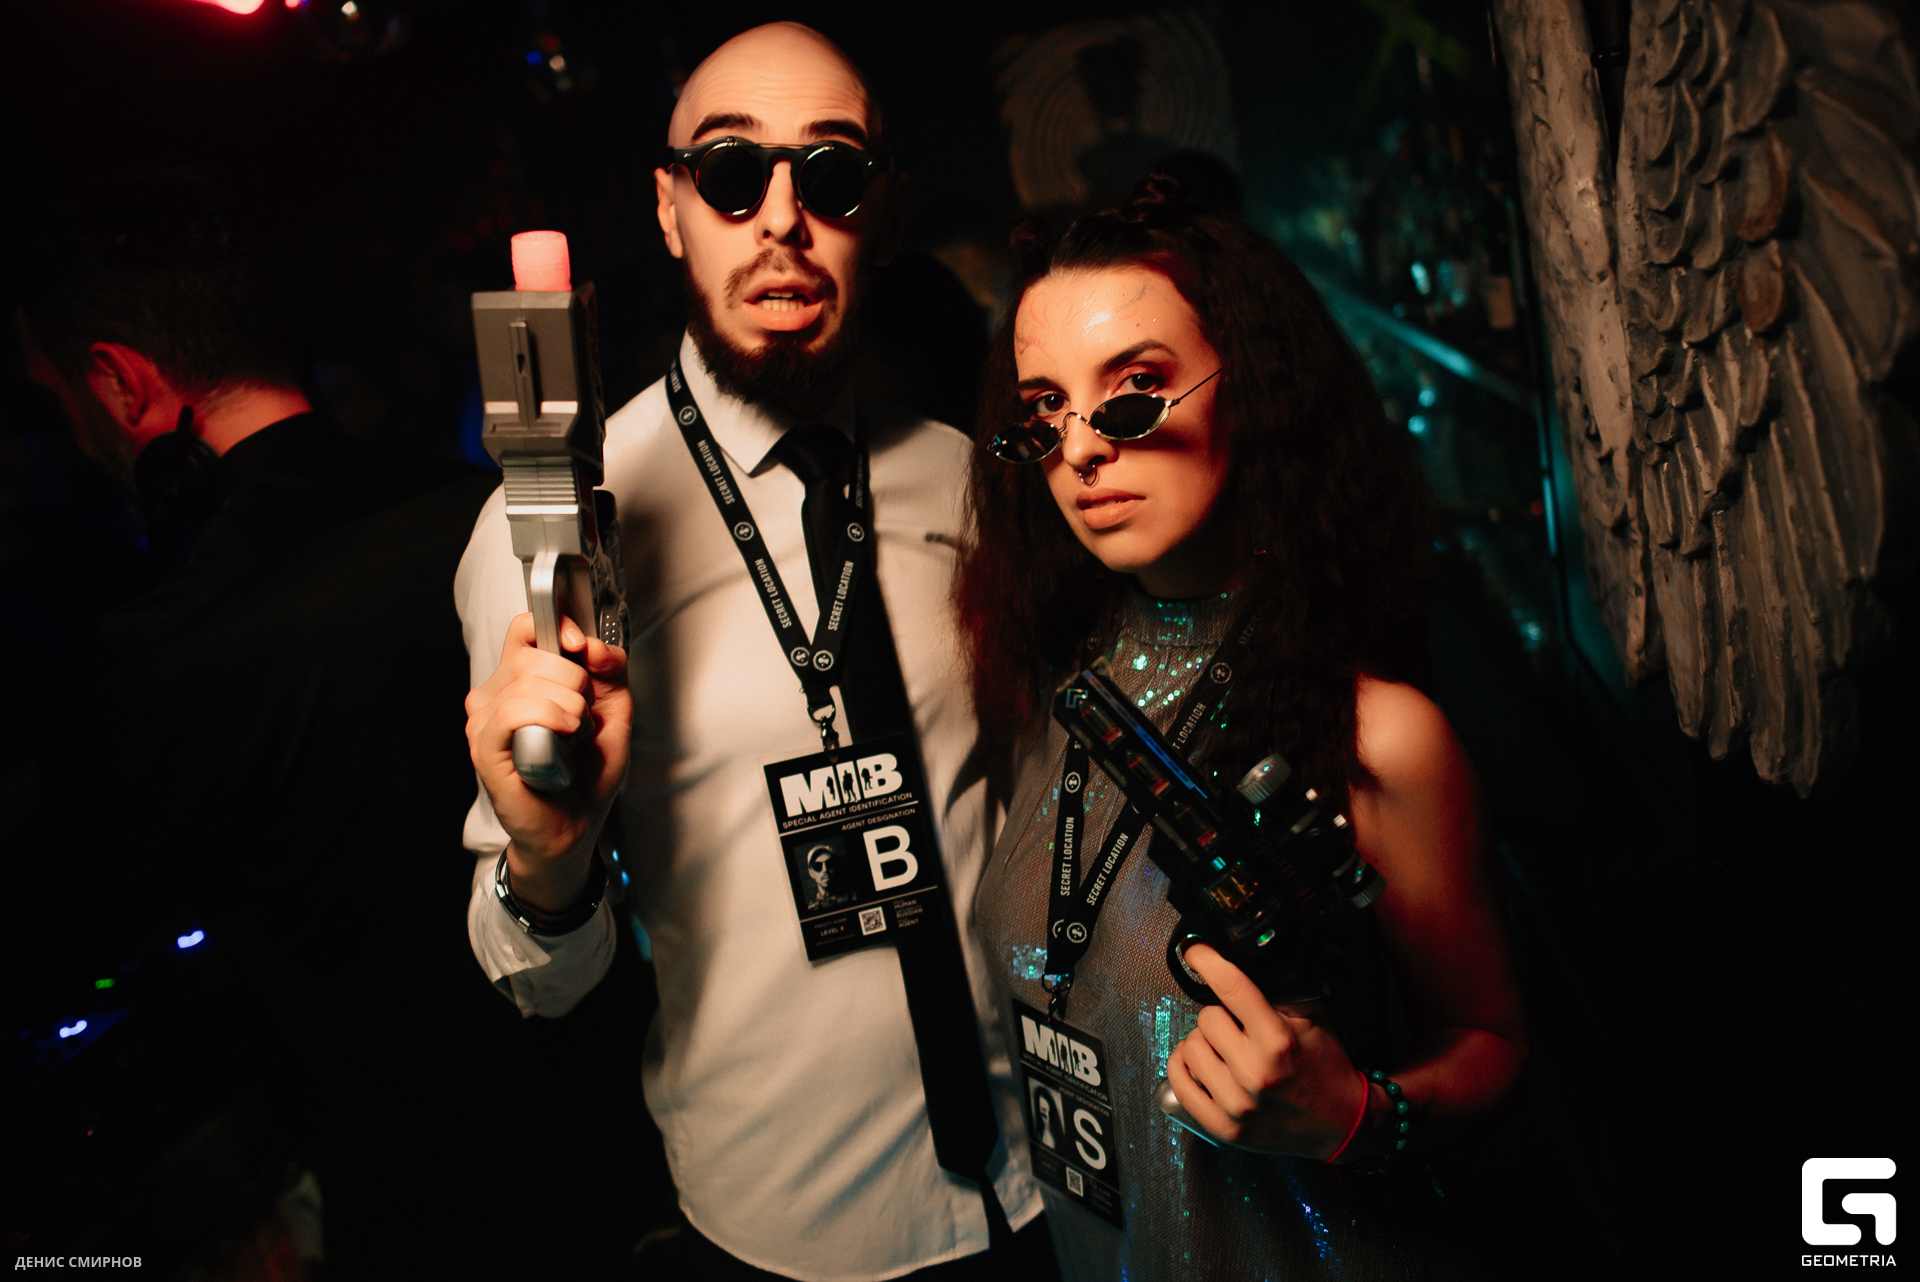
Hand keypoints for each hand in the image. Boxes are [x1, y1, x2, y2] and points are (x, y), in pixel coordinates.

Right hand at [465, 612, 630, 911]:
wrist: (573, 827)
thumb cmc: (585, 774)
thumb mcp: (613, 711)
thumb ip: (610, 669)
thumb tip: (594, 645)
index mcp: (520, 679)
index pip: (526, 626)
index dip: (558, 628)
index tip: (582, 649)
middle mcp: (494, 694)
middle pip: (535, 652)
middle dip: (575, 680)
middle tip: (581, 716)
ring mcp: (484, 720)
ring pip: (527, 679)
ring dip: (568, 706)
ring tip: (572, 735)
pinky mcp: (484, 746)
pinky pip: (513, 710)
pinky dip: (548, 717)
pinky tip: (563, 736)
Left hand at [1165, 944, 1367, 1157]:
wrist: (1344, 1124)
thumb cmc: (1326, 1068)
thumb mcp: (1311, 1022)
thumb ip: (1275, 997)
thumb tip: (1232, 968)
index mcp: (1279, 1041)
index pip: (1232, 988)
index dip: (1208, 961)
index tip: (1195, 951)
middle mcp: (1255, 1073)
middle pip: (1206, 1018)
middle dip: (1220, 1016)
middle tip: (1237, 1027)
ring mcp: (1237, 1104)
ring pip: (1190, 1047)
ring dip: (1204, 1043)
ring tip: (1225, 1049)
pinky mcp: (1224, 1127)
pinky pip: (1179, 1083)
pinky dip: (1184, 1067)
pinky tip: (1201, 1063)